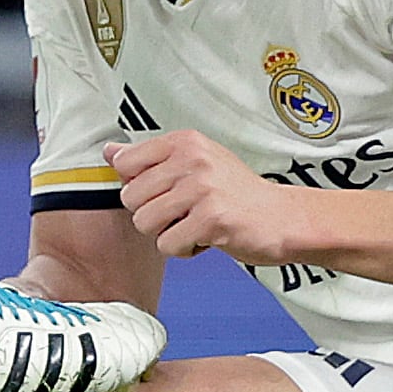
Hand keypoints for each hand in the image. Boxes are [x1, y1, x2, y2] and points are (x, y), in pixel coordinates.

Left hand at [111, 125, 316, 270]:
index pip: (125, 163)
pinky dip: (184, 250)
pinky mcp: (211, 219)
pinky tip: (206, 239)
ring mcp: (202, 188)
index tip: (163, 192)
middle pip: (130, 197)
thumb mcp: (196, 162)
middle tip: (182, 214)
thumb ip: (151, 159)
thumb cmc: (237, 193)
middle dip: (151, 214)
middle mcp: (192, 159)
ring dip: (167, 234)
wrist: (283, 218)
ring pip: (144, 223)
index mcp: (185, 142)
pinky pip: (167, 245)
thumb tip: (109, 152)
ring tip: (194, 225)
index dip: (137, 187)